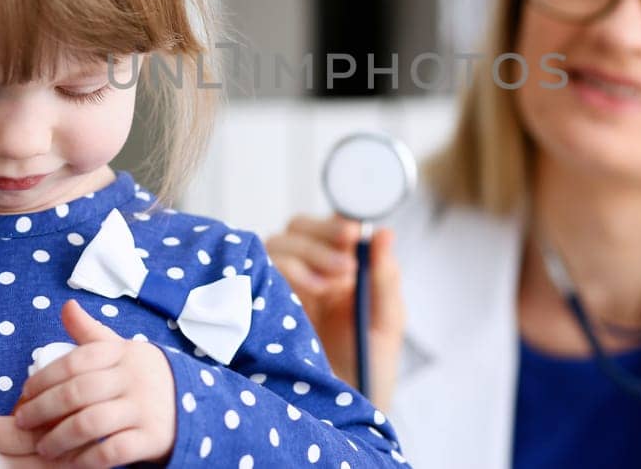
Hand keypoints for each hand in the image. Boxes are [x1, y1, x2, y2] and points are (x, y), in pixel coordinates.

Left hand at [11, 300, 176, 466]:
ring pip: (91, 423)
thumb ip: (90, 332)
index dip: (44, 378)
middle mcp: (134, 377)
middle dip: (43, 409)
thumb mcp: (122, 350)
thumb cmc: (142, 376)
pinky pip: (112, 450)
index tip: (24, 393)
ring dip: (59, 437)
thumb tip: (66, 306)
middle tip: (24, 422)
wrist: (191, 403)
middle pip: (78, 392)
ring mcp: (144, 408)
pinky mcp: (152, 437)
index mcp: (123, 352)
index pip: (76, 361)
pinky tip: (70, 462)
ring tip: (43, 447)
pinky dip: (87, 458)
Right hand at [265, 215, 404, 409]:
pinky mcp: (259, 309)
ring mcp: (280, 290)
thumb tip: (384, 233)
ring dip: (301, 260)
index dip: (334, 225)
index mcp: (338, 268)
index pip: (327, 227)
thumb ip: (385, 278)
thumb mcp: (387, 322)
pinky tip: (297, 296)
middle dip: (318, 240)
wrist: (345, 416)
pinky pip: (253, 278)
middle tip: (344, 267)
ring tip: (327, 288)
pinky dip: (273, 276)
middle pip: (295, 231)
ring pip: (274, 249)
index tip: (351, 235)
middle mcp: (307, 273)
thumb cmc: (368, 368)